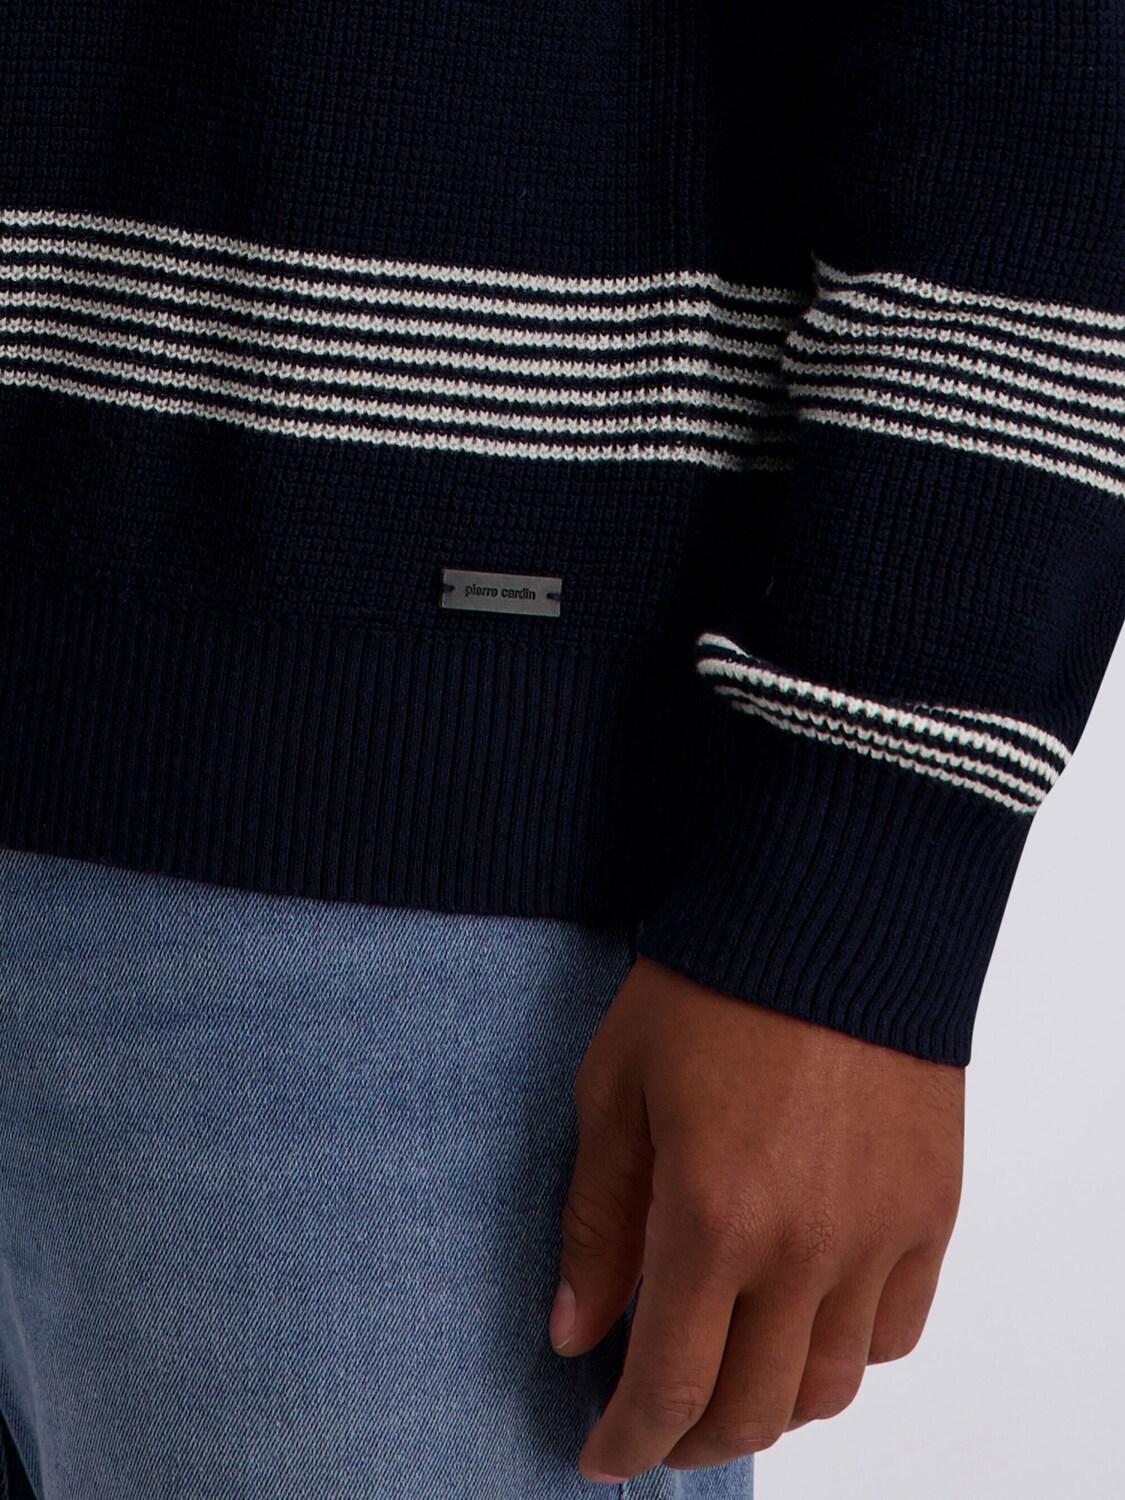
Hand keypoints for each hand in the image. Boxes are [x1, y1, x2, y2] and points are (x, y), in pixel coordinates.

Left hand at [548, 954, 964, 1482]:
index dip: (630, 1442)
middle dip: (692, 1438)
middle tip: (656, 1423)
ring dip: (771, 1403)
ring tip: (729, 1376)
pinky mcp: (930, 1208)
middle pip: (754, 1408)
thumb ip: (597, 1222)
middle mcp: (805, 1247)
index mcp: (712, 1217)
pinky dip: (845, 1352)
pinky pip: (894, 1330)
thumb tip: (574, 1334)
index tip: (602, 1457)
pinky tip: (807, 1320)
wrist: (830, 909)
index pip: (670, 1386)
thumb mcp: (616, 1089)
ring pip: (829, 1386)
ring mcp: (879, 1233)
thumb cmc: (710, 983)